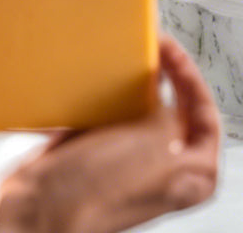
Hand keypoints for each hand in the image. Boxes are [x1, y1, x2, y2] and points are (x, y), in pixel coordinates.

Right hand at [0, 35, 219, 232]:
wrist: (45, 204)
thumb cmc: (101, 189)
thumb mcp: (152, 142)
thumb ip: (169, 114)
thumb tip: (164, 95)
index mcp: (193, 175)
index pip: (205, 115)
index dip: (191, 78)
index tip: (171, 51)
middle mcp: (167, 168)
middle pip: (176, 110)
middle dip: (166, 77)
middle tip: (151, 47)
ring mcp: (132, 159)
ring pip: (141, 109)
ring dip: (134, 83)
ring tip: (126, 57)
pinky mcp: (100, 150)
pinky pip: (111, 113)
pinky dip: (108, 93)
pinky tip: (100, 78)